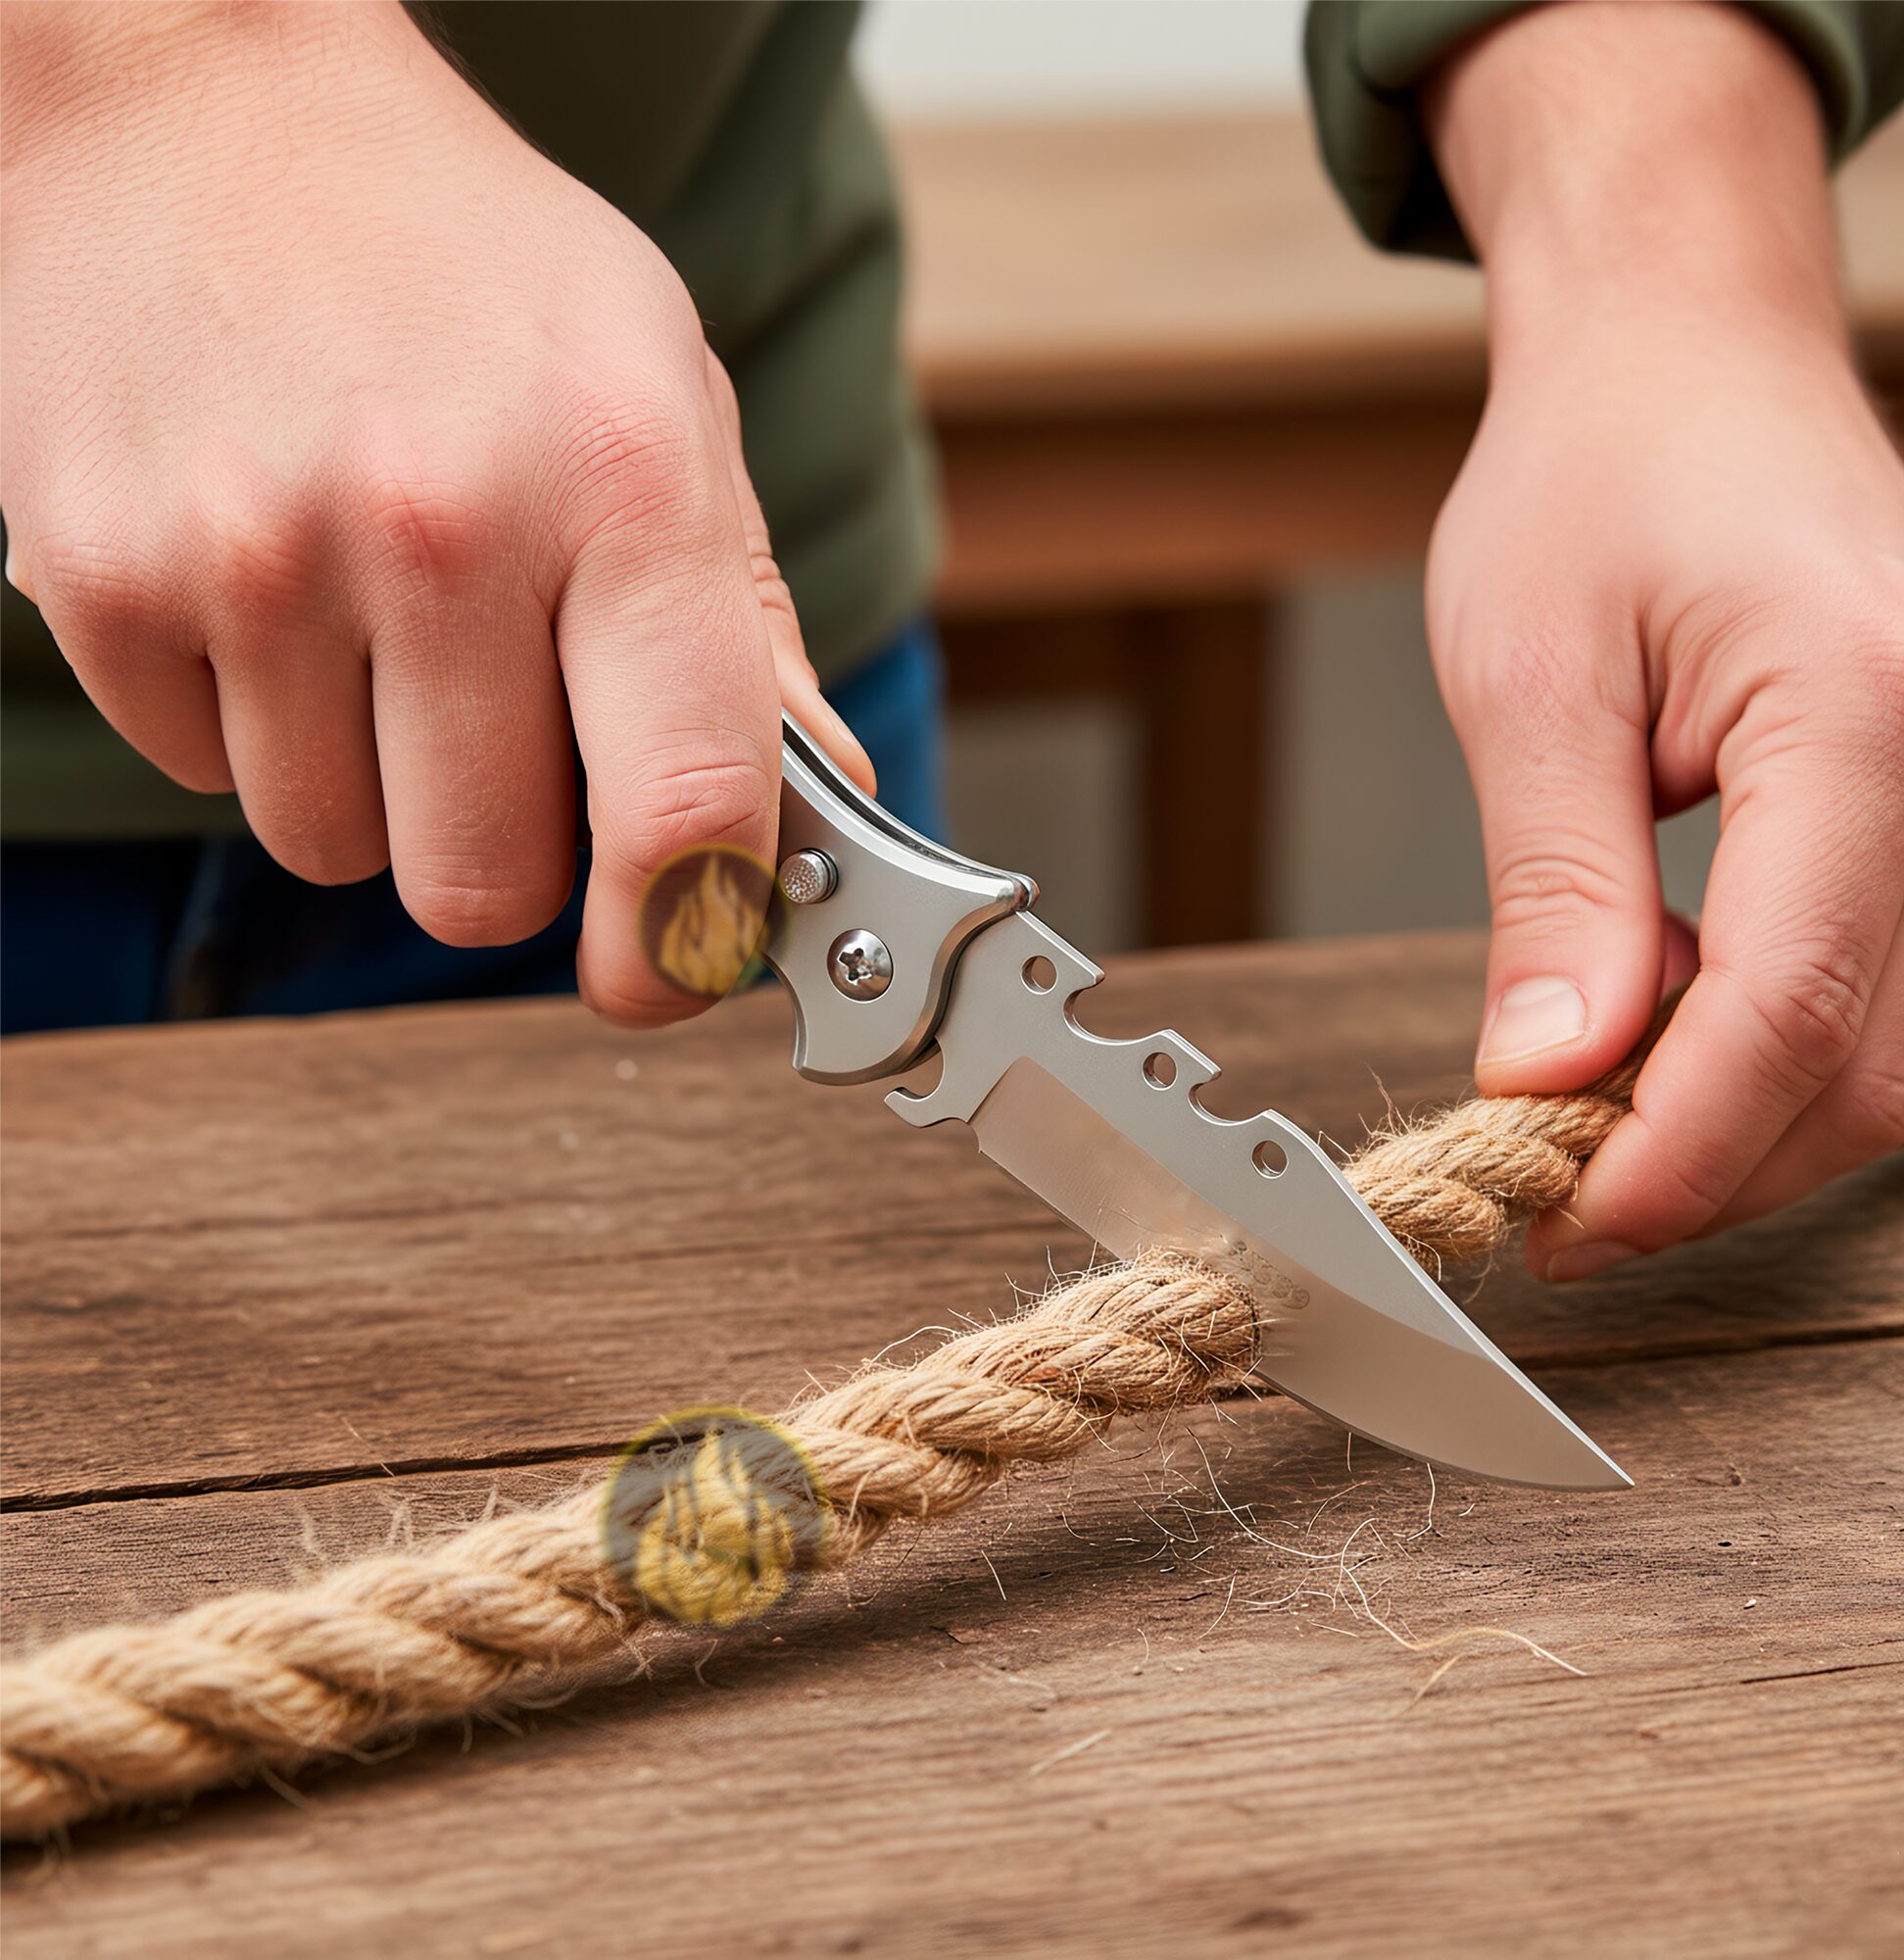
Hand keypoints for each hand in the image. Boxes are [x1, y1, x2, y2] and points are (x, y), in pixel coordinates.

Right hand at [0, 0, 870, 1023]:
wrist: (213, 104)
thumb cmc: (478, 274)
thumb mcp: (671, 407)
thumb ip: (748, 634)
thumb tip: (822, 815)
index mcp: (624, 485)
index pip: (682, 810)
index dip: (680, 946)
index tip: (664, 972)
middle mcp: (439, 523)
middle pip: (484, 887)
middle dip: (506, 857)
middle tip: (505, 741)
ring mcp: (256, 552)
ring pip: (337, 852)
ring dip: (376, 789)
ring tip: (380, 628)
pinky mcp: (106, 574)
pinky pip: (208, 780)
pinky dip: (254, 727)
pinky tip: (276, 591)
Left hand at [1422, 3, 1903, 1278]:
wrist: (1685, 363)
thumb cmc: (1595, 481)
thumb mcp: (1530, 681)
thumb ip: (1558, 890)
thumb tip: (1551, 1076)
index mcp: (1873, 704)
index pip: (1793, 1006)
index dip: (1676, 1151)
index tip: (1561, 1219)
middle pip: (1879, 1059)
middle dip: (1716, 1163)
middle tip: (1563, 1201)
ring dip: (1761, 1122)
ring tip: (1604, 1124)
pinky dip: (1800, 1051)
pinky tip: (1684, 1039)